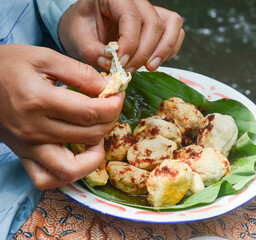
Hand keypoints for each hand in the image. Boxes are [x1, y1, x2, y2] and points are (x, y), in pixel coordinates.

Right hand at [0, 44, 123, 188]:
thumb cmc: (8, 64)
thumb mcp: (45, 57)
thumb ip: (80, 72)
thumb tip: (108, 87)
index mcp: (39, 100)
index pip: (91, 112)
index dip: (114, 105)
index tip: (119, 95)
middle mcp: (33, 129)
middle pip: (88, 136)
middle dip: (110, 121)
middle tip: (110, 107)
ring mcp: (27, 146)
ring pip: (71, 168)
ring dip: (94, 154)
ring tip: (96, 134)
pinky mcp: (22, 154)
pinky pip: (46, 179)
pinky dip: (67, 173)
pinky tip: (77, 153)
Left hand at [58, 0, 184, 71]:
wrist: (86, 27)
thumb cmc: (82, 28)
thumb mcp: (77, 38)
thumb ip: (91, 51)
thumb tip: (109, 63)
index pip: (131, 16)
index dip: (130, 43)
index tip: (121, 63)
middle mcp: (137, 0)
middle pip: (154, 23)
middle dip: (144, 52)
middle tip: (129, 69)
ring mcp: (151, 10)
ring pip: (172, 26)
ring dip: (162, 51)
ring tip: (148, 67)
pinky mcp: (160, 22)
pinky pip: (176, 34)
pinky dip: (169, 50)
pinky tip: (153, 62)